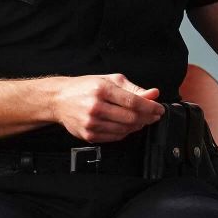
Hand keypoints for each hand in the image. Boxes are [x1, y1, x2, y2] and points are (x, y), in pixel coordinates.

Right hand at [50, 73, 164, 143]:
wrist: (59, 99)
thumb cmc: (85, 87)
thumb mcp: (109, 80)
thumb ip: (133, 88)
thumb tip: (153, 94)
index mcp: (102, 89)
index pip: (133, 102)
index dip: (150, 107)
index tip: (159, 109)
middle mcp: (96, 107)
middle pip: (130, 117)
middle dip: (147, 118)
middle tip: (154, 115)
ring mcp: (91, 123)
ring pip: (124, 129)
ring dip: (138, 126)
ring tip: (142, 120)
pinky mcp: (88, 135)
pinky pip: (114, 137)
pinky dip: (126, 133)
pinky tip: (128, 126)